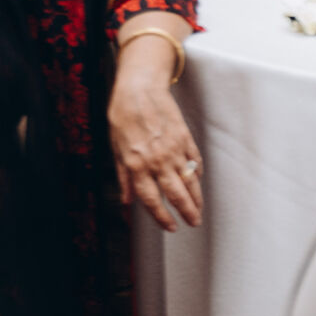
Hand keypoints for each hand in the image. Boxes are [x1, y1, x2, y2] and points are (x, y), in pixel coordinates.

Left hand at [109, 39, 203, 232]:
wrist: (139, 88)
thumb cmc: (123, 116)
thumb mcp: (115, 148)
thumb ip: (123, 177)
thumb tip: (126, 200)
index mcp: (137, 166)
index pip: (152, 200)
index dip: (163, 218)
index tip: (171, 227)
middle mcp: (157, 161)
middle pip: (176, 194)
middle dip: (187, 212)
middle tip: (194, 222)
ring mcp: (173, 149)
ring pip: (189, 180)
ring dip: (196, 198)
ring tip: (200, 209)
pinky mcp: (184, 137)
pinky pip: (195, 160)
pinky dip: (198, 172)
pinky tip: (198, 180)